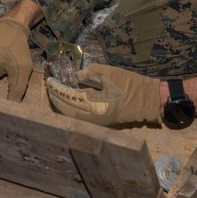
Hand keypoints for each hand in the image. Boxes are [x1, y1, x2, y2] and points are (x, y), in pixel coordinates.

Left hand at [46, 63, 160, 125]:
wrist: (147, 100)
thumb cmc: (128, 83)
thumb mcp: (107, 73)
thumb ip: (87, 74)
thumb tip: (71, 76)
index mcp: (94, 104)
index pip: (68, 96)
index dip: (57, 88)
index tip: (50, 80)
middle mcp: (92, 117)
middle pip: (66, 109)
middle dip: (55, 97)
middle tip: (50, 85)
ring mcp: (95, 123)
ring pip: (70, 116)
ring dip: (61, 104)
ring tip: (56, 91)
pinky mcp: (99, 123)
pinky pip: (78, 118)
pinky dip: (69, 109)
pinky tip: (67, 100)